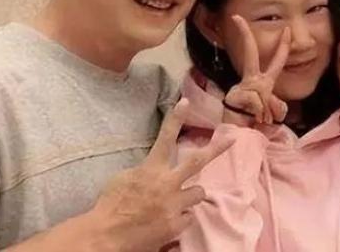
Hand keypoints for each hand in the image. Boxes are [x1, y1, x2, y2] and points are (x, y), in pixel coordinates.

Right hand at [85, 98, 234, 250]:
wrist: (107, 236)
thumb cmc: (110, 205)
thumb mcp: (123, 179)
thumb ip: (145, 170)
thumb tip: (156, 169)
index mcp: (151, 170)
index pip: (165, 139)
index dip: (176, 119)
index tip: (185, 102)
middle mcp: (167, 185)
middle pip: (198, 162)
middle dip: (217, 148)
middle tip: (232, 138)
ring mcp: (174, 205)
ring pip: (198, 192)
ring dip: (190, 194)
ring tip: (174, 200)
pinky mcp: (177, 225)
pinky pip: (188, 216)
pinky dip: (180, 216)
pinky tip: (165, 219)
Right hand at [222, 15, 290, 124]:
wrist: (238, 140)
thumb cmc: (254, 126)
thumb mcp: (273, 116)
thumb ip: (278, 107)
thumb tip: (274, 103)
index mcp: (263, 83)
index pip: (275, 62)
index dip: (282, 46)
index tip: (285, 29)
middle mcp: (252, 82)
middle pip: (251, 54)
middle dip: (244, 35)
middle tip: (238, 18)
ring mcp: (242, 88)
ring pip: (263, 92)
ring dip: (266, 112)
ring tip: (259, 121)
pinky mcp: (235, 97)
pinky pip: (257, 103)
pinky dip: (259, 114)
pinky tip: (252, 120)